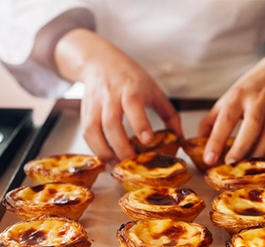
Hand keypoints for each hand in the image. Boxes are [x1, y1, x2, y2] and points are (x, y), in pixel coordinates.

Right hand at [55, 29, 181, 162]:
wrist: (100, 62)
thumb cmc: (130, 78)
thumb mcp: (154, 90)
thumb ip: (169, 114)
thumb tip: (180, 138)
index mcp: (131, 88)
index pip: (133, 105)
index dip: (139, 124)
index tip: (147, 141)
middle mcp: (110, 95)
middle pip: (111, 123)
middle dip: (121, 146)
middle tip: (132, 162)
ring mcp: (95, 103)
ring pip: (94, 130)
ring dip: (105, 151)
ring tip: (118, 165)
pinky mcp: (84, 111)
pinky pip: (86, 133)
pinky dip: (95, 148)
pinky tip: (106, 157)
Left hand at [198, 37, 264, 164]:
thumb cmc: (251, 87)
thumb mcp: (229, 97)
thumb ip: (213, 119)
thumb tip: (198, 139)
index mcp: (236, 98)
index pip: (224, 120)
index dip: (216, 140)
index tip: (208, 158)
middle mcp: (256, 101)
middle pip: (250, 126)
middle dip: (241, 147)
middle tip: (231, 163)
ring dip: (261, 149)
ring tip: (250, 164)